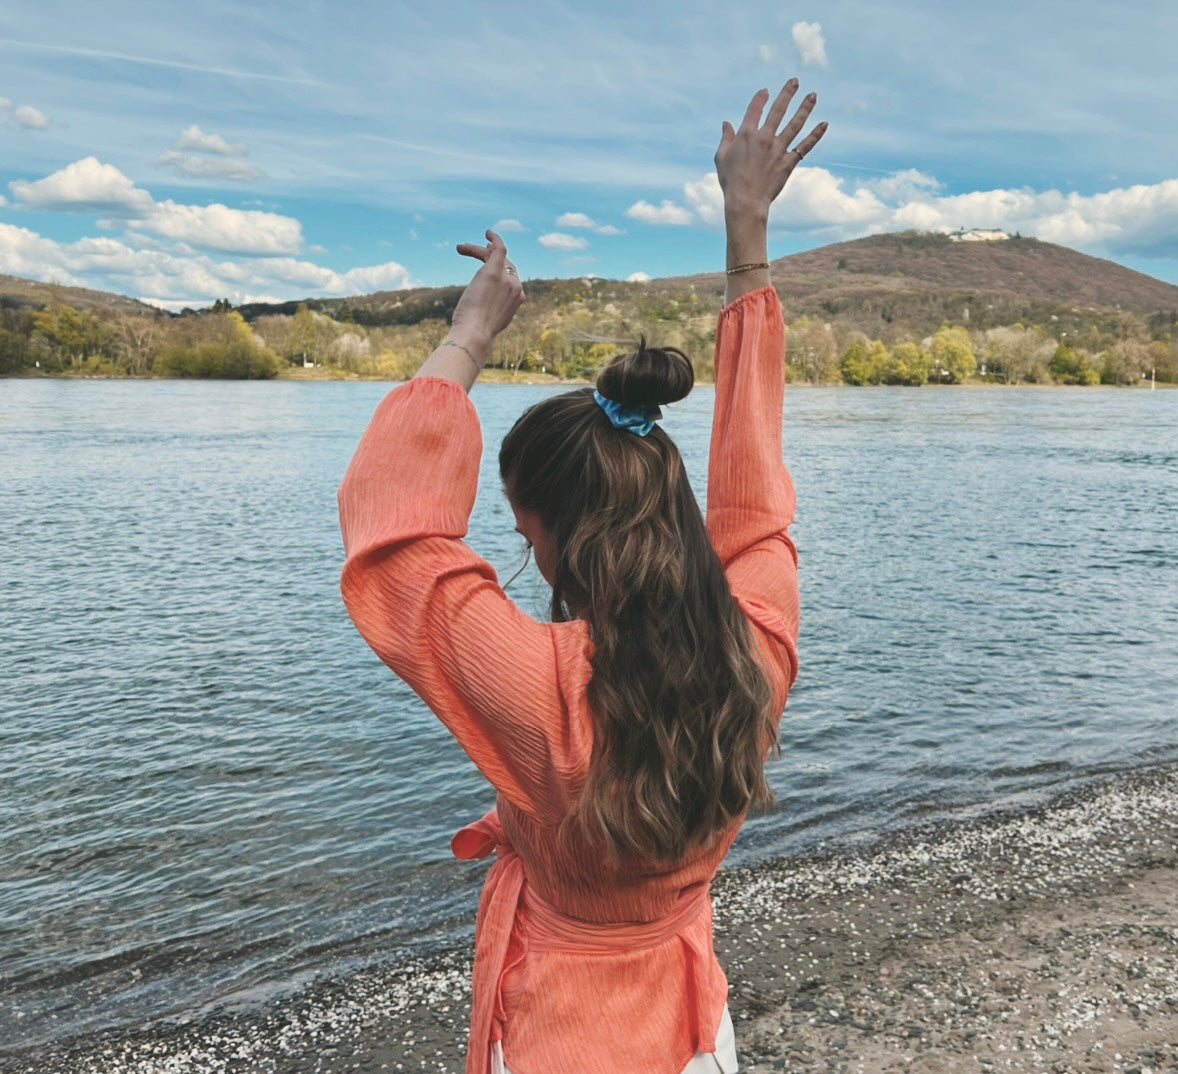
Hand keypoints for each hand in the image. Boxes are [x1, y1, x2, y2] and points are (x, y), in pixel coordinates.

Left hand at [449, 229, 525, 347]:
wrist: (475, 335)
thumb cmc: (475, 334)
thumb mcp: (486, 322)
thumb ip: (488, 314)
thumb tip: (479, 314)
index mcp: (516, 301)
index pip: (511, 280)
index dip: (500, 273)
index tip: (486, 271)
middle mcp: (516, 288)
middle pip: (505, 265)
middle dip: (489, 259)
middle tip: (472, 253)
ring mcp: (507, 279)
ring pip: (497, 257)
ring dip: (479, 251)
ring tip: (461, 248)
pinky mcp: (494, 272)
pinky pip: (499, 248)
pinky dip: (495, 238)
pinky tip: (488, 232)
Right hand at [715, 80, 827, 218]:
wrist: (746, 201)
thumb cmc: (731, 181)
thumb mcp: (722, 157)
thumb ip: (726, 138)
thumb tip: (726, 124)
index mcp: (746, 134)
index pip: (755, 109)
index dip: (761, 98)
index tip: (766, 91)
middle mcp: (765, 137)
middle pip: (778, 110)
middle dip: (787, 93)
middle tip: (795, 81)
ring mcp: (778, 149)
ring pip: (795, 124)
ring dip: (805, 108)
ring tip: (813, 95)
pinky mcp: (788, 162)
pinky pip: (805, 146)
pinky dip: (815, 135)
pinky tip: (824, 124)